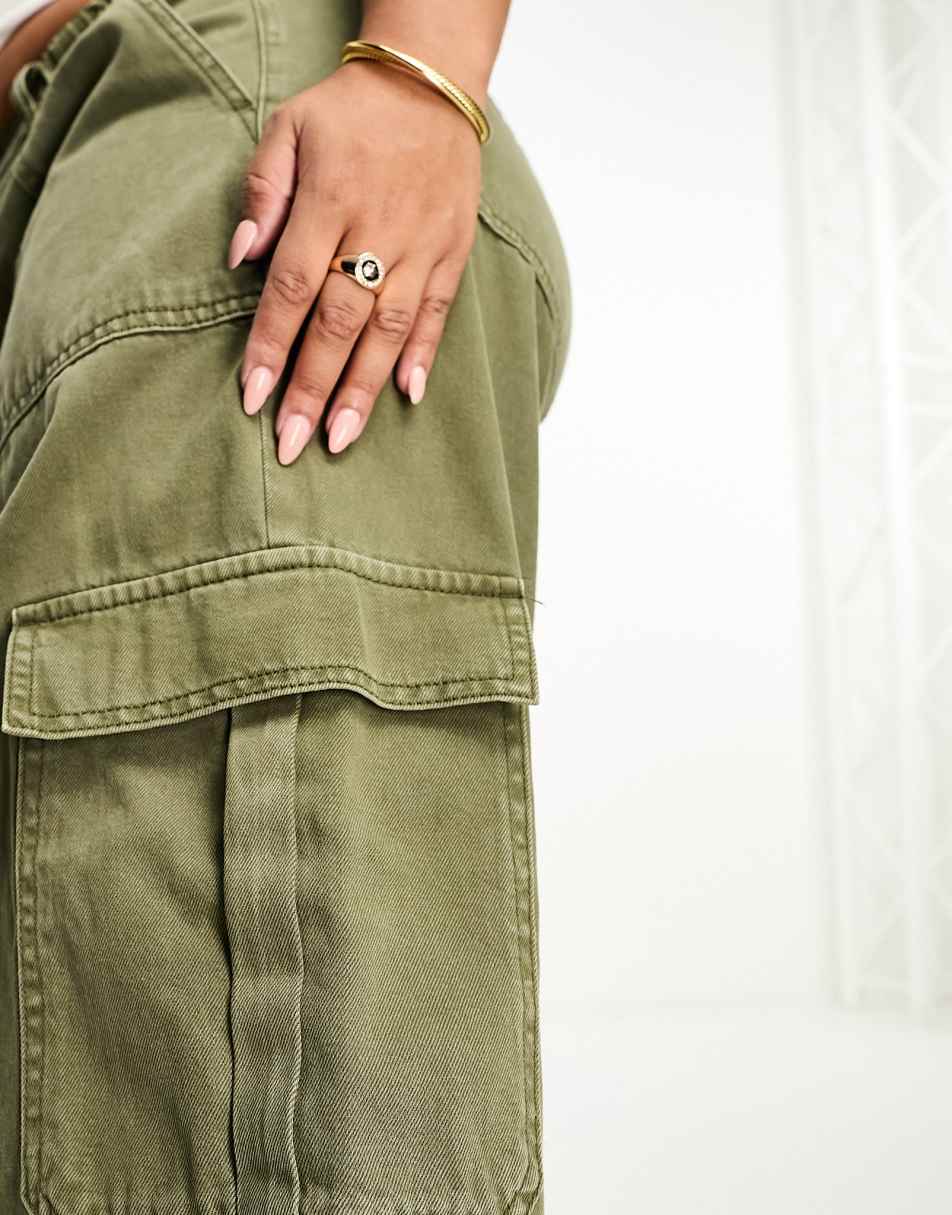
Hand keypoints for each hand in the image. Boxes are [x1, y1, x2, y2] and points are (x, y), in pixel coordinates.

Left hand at [228, 58, 482, 463]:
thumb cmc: (350, 112)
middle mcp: (378, 230)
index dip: (271, 346)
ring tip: (341, 439)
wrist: (431, 84)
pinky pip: (439, 313)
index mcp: (331, 200)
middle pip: (340, 323)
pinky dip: (424, 356)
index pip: (294, 288)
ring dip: (363, 389)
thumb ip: (264, 191)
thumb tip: (243, 258)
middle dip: (313, 388)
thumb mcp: (289, 127)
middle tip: (291, 443)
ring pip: (389, 330)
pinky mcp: (451, 253)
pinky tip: (407, 396)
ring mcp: (421, 246)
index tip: (252, 397)